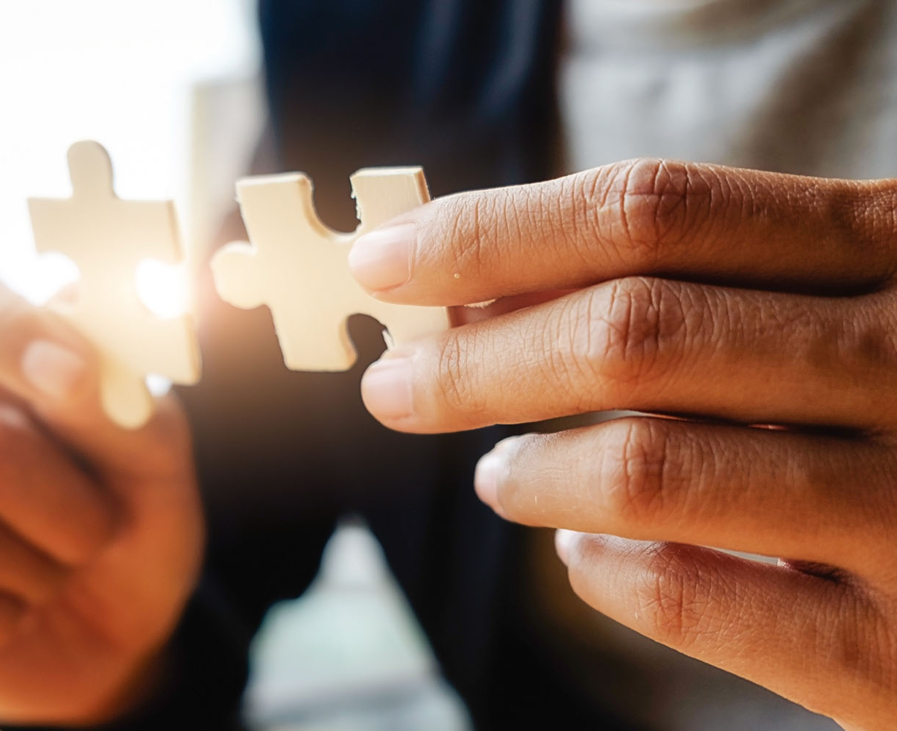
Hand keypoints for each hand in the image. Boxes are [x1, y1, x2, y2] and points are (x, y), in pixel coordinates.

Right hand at [0, 259, 203, 725]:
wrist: (120, 633)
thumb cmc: (129, 519)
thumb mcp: (153, 455)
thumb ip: (114, 389)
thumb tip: (69, 326)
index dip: (3, 327)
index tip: (73, 374)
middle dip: (68, 510)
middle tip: (96, 529)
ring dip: (39, 571)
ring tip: (50, 570)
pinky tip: (6, 610)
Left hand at [349, 159, 896, 728]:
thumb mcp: (838, 308)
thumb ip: (696, 287)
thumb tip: (477, 290)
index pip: (656, 210)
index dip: (495, 231)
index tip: (386, 261)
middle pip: (633, 332)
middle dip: (475, 360)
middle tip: (396, 387)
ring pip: (646, 468)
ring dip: (530, 470)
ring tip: (496, 474)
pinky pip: (690, 598)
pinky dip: (602, 571)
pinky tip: (583, 553)